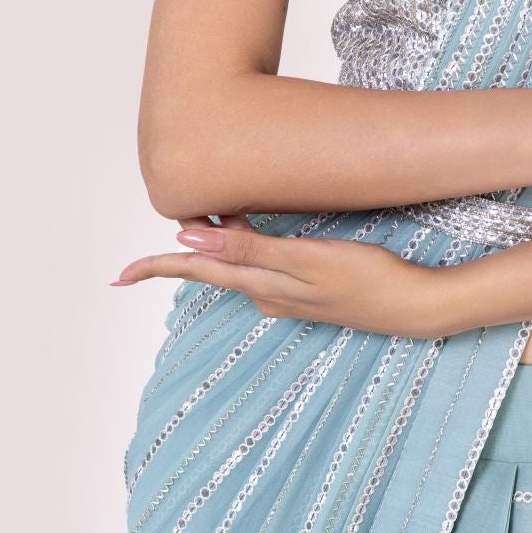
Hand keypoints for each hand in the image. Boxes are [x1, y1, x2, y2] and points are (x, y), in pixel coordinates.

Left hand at [111, 212, 457, 339]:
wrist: (413, 307)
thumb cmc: (366, 278)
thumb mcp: (305, 261)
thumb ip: (249, 248)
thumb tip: (189, 236)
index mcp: (260, 284)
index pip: (196, 270)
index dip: (156, 267)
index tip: (118, 276)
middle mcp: (267, 294)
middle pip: (210, 268)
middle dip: (176, 257)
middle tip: (138, 258)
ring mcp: (287, 296)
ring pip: (235, 268)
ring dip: (211, 250)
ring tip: (192, 225)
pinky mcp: (307, 291)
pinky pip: (260, 269)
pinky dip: (243, 251)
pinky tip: (249, 236)